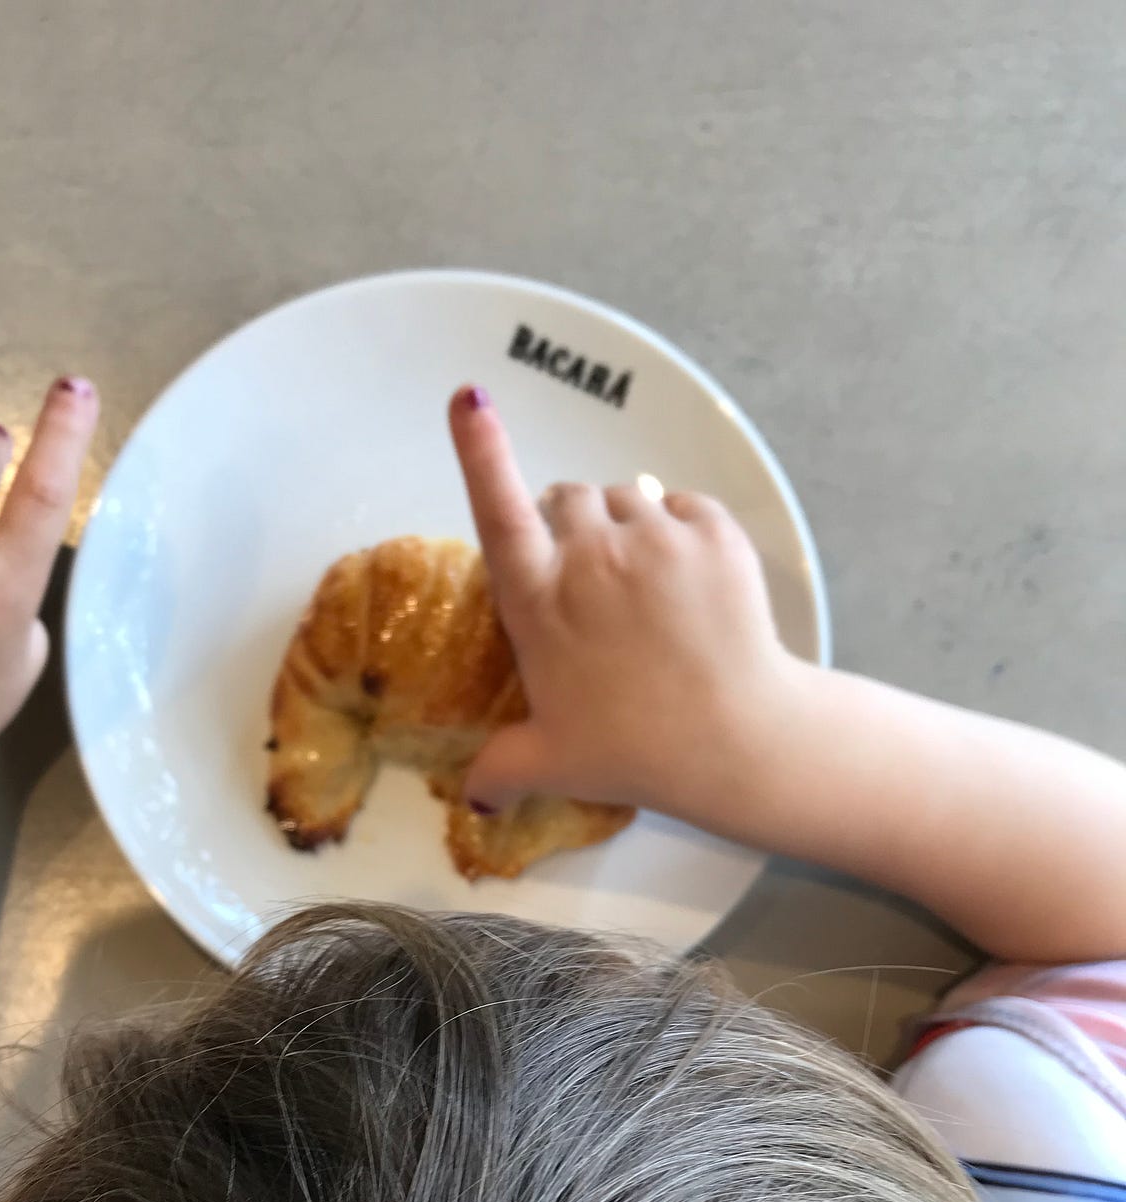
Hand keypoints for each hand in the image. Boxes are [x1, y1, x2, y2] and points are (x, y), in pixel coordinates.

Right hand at [447, 386, 806, 826]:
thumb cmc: (635, 752)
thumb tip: (472, 796)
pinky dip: (682, 530)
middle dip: (571, 521)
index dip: (480, 451)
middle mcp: (590, 555)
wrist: (738, 740)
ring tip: (646, 587)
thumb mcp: (553, 763)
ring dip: (628, 526)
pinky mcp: (712, 531)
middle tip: (592, 577)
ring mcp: (655, 538)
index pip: (498, 510)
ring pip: (628, 497)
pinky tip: (687, 583)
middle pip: (569, 496)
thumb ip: (502, 769)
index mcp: (539, 602)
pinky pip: (684, 505)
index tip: (469, 398)